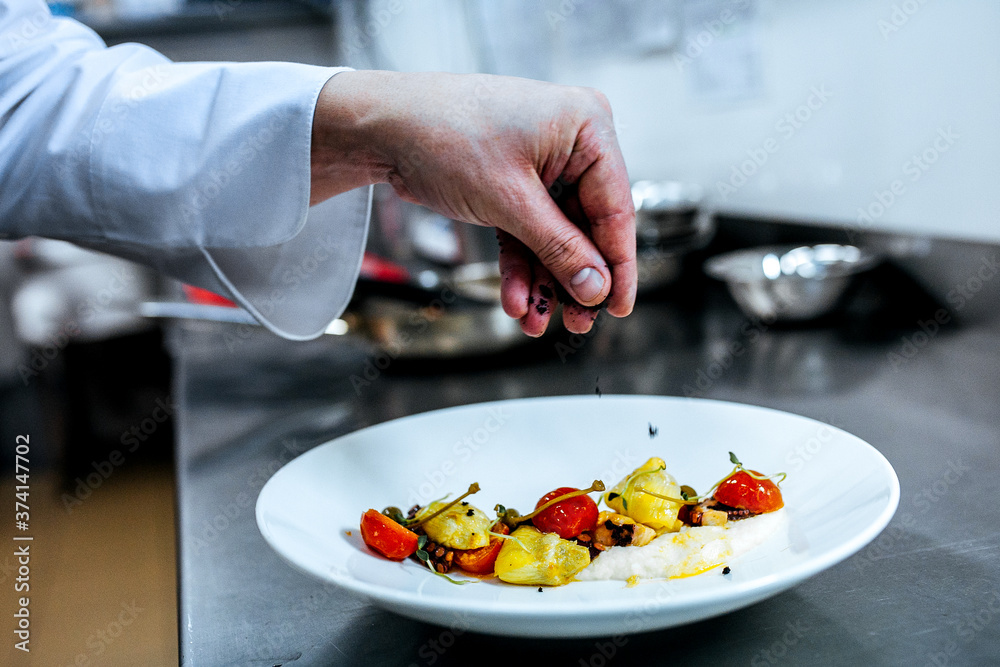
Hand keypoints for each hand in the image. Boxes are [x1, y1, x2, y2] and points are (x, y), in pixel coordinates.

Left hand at [310, 70, 635, 334]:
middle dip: (574, 280)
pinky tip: (516, 300)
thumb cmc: (443, 134)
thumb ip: (560, 248)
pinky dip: (522, 265)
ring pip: (556, 236)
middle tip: (576, 323)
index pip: (616, 208)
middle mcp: (572, 142)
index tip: (617, 308)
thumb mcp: (510, 201)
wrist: (382, 127)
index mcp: (587, 127)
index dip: (617, 265)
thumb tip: (595, 288)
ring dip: (545, 281)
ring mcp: (544, 163)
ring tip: (536, 320)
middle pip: (587, 227)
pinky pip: (530, 232)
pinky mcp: (517, 183)